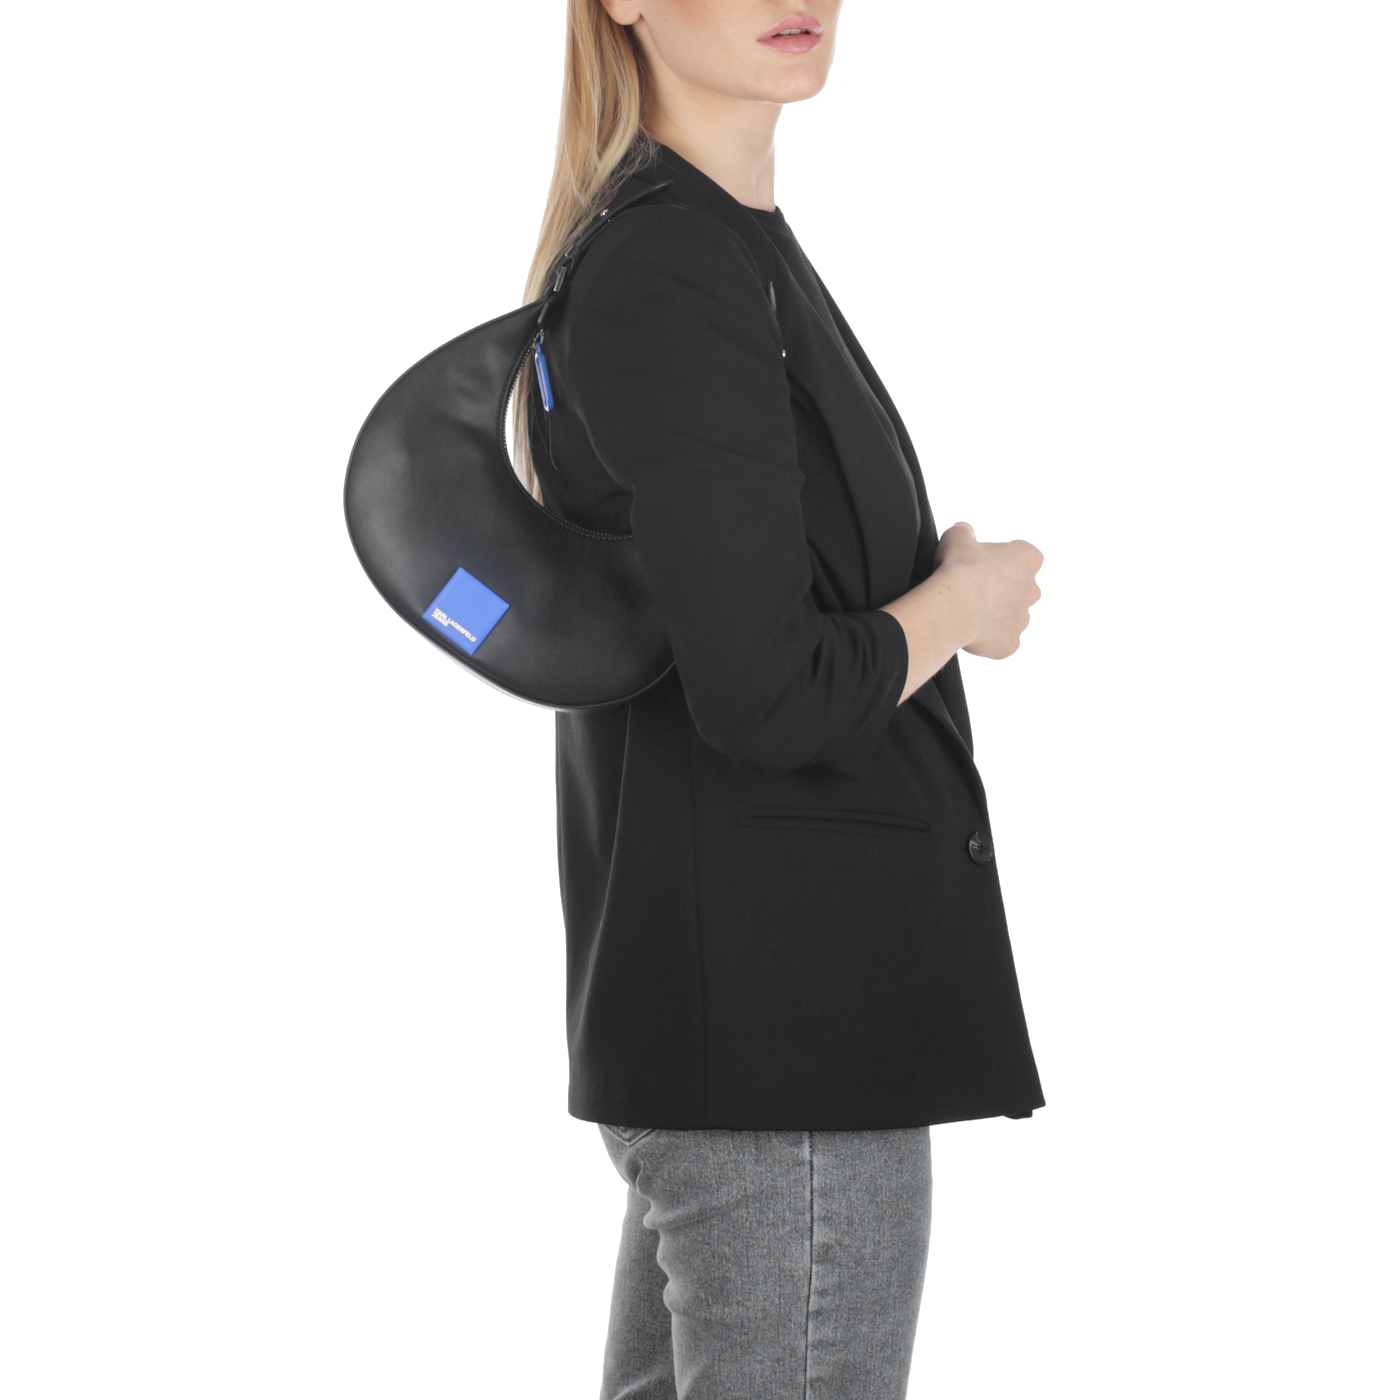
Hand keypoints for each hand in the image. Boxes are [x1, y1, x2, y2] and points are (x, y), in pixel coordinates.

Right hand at [933, 522, 1042, 659]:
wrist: (954, 606)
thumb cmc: (960, 568)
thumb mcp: (957, 537)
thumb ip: (964, 532)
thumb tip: (964, 532)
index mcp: (1028, 558)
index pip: (1023, 555)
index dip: (1002, 558)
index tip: (983, 562)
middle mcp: (1032, 589)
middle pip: (1020, 587)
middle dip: (1001, 588)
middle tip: (973, 587)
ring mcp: (1023, 619)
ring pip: (1011, 616)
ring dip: (995, 614)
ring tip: (967, 610)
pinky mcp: (1010, 644)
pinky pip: (1001, 641)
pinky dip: (987, 638)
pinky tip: (968, 630)